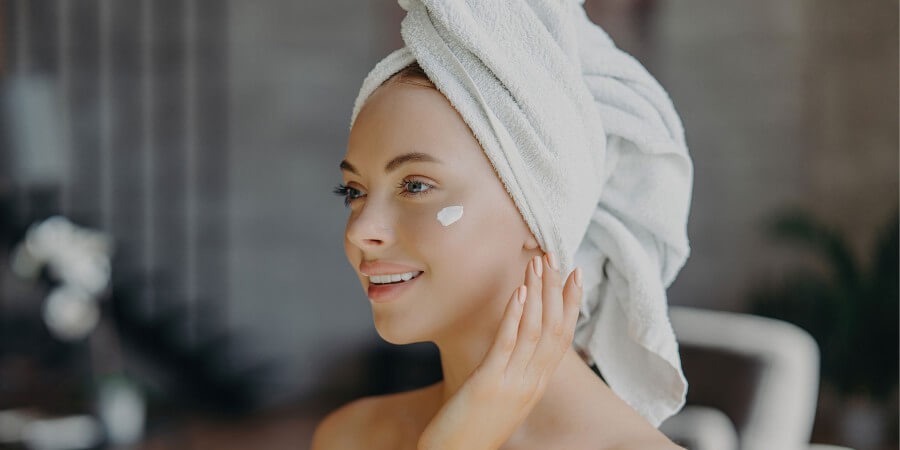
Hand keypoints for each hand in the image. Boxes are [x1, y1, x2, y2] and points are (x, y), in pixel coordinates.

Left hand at [418, 252, 582, 449]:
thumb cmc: (472, 428)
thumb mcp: (502, 396)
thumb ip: (512, 370)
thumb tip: (514, 343)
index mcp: (537, 383)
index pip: (563, 337)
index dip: (572, 303)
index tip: (575, 274)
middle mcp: (532, 382)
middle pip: (554, 328)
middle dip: (557, 289)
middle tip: (554, 256)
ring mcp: (514, 383)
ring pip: (535, 330)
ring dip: (538, 292)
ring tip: (537, 263)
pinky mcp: (490, 384)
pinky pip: (507, 343)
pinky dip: (515, 314)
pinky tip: (519, 291)